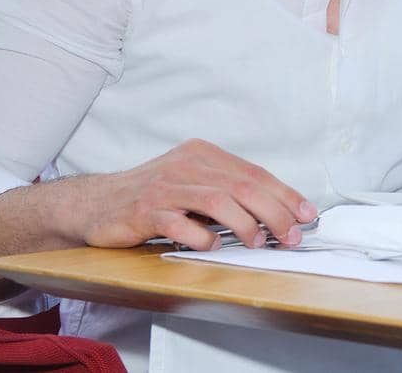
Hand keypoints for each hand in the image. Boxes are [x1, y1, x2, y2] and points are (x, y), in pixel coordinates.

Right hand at [68, 139, 315, 251]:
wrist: (95, 203)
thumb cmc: (154, 197)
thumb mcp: (194, 184)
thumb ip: (228, 192)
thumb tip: (278, 213)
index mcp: (204, 154)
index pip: (255, 174)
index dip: (285, 195)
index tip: (306, 215)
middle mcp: (187, 164)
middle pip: (243, 186)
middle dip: (274, 213)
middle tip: (289, 236)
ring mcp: (165, 186)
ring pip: (217, 201)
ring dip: (245, 225)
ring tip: (258, 243)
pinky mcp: (144, 210)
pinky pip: (179, 223)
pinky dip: (201, 237)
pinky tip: (212, 247)